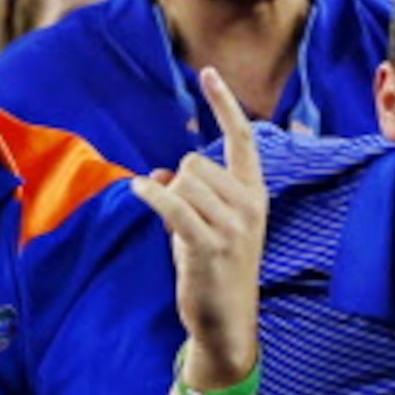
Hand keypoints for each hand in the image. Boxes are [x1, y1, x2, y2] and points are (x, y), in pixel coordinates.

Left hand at [131, 66, 265, 369]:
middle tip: (183, 219)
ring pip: (183, 182)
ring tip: (179, 232)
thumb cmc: (213, 269)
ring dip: (167, 199)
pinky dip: (152, 196)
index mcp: (255, 194)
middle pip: (195, 162)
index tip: (208, 72)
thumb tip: (156, 174)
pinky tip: (139, 190)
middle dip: (178, 182)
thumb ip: (187, 195)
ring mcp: (234, 226)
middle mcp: (250, 205)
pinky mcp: (210, 246)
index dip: (224, 104)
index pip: (242, 138)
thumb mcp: (204, 225)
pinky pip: (174, 205)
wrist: (226, 321)